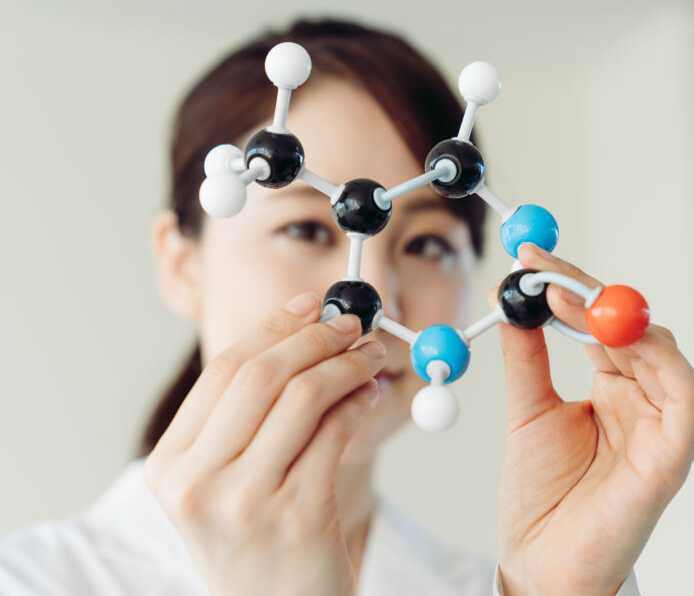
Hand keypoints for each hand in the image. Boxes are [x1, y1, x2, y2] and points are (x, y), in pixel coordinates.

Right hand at [144, 292, 386, 595]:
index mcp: (170, 466)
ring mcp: (245, 502)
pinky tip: (369, 397)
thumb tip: (304, 329)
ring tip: (370, 357)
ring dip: (346, 365)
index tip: (311, 304)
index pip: (224, 370)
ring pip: (303, 397)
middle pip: (261, 376)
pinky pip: (335, 435)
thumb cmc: (257, 542)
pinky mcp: (297, 517)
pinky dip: (359, 404)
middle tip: (352, 324)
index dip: (274, 328)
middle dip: (315, 338)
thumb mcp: (227, 482)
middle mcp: (197, 484)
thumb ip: (250, 415)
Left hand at [492, 243, 693, 595]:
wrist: (540, 559)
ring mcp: (659, 425)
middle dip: (586, 291)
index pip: (600, 323)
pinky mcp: (673, 453)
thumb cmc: (540, 493)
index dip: (569, 289)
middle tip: (542, 269)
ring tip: (561, 297)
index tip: (530, 260)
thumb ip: (526, 358)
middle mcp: (641, 401)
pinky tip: (615, 334)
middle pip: (629, 327)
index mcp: (611, 389)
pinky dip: (658, 358)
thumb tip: (511, 302)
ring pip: (659, 350)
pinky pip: (685, 394)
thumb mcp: (528, 410)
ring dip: (612, 317)